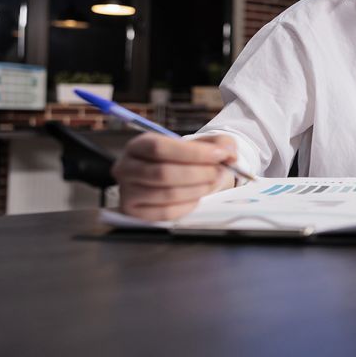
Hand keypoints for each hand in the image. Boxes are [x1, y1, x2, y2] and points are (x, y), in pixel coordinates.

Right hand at [111, 133, 237, 220]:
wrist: (176, 174)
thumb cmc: (187, 158)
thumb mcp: (203, 143)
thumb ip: (219, 143)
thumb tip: (229, 153)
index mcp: (139, 145)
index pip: (160, 148)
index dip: (193, 153)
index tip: (220, 155)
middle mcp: (126, 167)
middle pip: (163, 173)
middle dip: (198, 173)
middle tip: (220, 172)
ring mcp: (128, 192)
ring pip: (166, 194)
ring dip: (197, 189)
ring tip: (212, 183)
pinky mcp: (135, 212)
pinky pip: (165, 213)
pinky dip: (188, 205)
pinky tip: (198, 196)